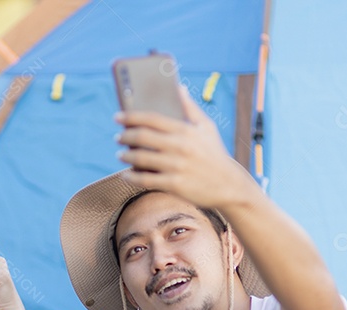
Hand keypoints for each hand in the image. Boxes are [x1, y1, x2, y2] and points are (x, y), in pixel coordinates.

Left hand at [116, 85, 258, 209]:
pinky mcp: (174, 184)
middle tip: (118, 137)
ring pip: (141, 158)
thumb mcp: (207, 127)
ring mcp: (176, 166)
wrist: (228, 185)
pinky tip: (126, 174)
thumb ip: (190, 107)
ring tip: (120, 154)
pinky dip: (132, 176)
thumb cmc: (215, 154)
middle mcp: (179, 146)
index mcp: (185, 130)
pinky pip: (146, 180)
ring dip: (126, 155)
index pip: (152, 118)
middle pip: (142, 137)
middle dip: (125, 136)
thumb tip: (179, 87)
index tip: (118, 117)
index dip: (131, 116)